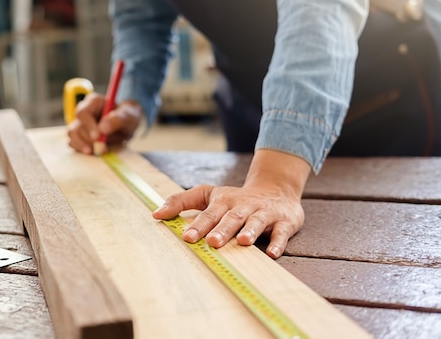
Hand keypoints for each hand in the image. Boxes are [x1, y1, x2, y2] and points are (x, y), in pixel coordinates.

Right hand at [67, 93, 141, 154]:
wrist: (127, 124)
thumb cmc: (128, 116)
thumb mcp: (129, 116)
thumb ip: (117, 119)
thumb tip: (103, 129)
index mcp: (94, 102)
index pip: (83, 112)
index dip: (88, 125)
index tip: (97, 137)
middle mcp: (84, 111)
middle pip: (77, 126)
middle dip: (88, 139)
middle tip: (102, 148)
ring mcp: (80, 123)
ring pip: (73, 135)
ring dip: (83, 145)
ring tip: (97, 151)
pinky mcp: (79, 135)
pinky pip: (74, 142)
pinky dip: (81, 149)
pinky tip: (92, 151)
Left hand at [153, 150, 310, 257]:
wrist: (276, 188)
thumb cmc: (235, 198)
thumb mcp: (207, 194)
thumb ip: (181, 201)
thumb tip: (155, 214)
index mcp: (224, 201)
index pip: (209, 214)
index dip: (198, 225)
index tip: (187, 237)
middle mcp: (243, 206)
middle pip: (232, 217)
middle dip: (222, 229)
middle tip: (212, 242)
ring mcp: (264, 213)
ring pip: (256, 221)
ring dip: (250, 231)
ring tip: (242, 242)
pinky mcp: (284, 221)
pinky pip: (282, 232)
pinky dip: (277, 242)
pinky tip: (271, 253)